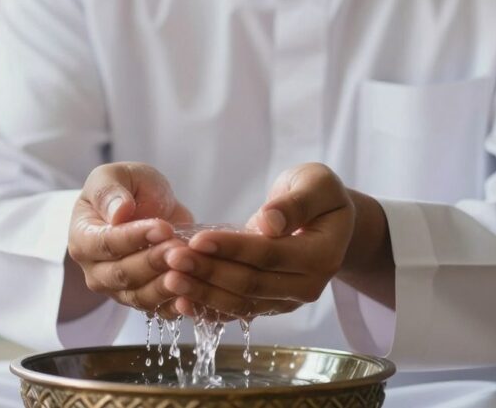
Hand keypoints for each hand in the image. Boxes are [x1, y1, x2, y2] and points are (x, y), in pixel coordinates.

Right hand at [67, 162, 193, 318]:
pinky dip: (176, 306)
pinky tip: (194, 297)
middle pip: (122, 274)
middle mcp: (96, 270)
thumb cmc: (128, 188)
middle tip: (178, 249)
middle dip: (153, 262)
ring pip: (140, 296)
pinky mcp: (143, 300)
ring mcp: (118, 289)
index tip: (162, 227)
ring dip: (166, 285)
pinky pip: (159, 311)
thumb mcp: (116, 176)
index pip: (105, 243)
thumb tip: (118, 212)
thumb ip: (110, 191)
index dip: (134, 238)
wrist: (149, 205)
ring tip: (190, 268)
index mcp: (83, 237)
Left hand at [162, 163, 356, 318]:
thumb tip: (270, 222)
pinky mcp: (270, 305)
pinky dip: (208, 308)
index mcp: (322, 255)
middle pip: (250, 284)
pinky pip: (237, 310)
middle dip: (208, 272)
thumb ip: (296, 203)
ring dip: (203, 293)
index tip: (197, 239)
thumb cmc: (318, 195)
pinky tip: (180, 302)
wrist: (326, 220)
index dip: (232, 248)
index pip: (269, 255)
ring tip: (169, 279)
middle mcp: (307, 286)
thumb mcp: (316, 184)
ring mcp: (288, 300)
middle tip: (172, 259)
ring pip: (241, 303)